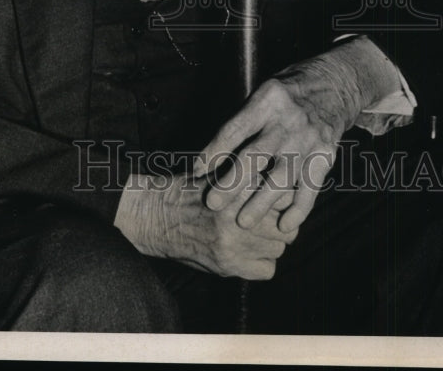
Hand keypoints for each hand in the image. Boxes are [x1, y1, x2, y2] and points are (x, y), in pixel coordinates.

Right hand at [114, 171, 297, 279]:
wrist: (156, 216)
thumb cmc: (189, 190)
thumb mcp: (218, 172)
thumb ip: (249, 175)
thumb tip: (281, 180)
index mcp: (238, 187)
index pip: (284, 196)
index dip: (284, 198)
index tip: (278, 200)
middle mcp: (238, 215)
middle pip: (286, 225)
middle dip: (280, 223)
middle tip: (270, 221)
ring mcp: (234, 243)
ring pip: (279, 248)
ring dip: (272, 243)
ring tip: (257, 236)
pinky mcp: (228, 265)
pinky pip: (267, 270)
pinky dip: (262, 263)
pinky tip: (250, 253)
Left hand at [194, 72, 345, 237]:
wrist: (335, 83)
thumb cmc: (289, 92)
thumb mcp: (264, 92)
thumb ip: (244, 121)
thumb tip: (213, 157)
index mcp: (267, 100)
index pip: (235, 129)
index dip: (214, 151)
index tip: (197, 172)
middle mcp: (288, 120)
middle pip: (255, 155)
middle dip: (232, 182)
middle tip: (212, 203)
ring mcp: (308, 139)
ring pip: (281, 177)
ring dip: (261, 202)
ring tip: (243, 222)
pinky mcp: (326, 155)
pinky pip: (311, 188)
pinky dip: (299, 209)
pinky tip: (285, 225)